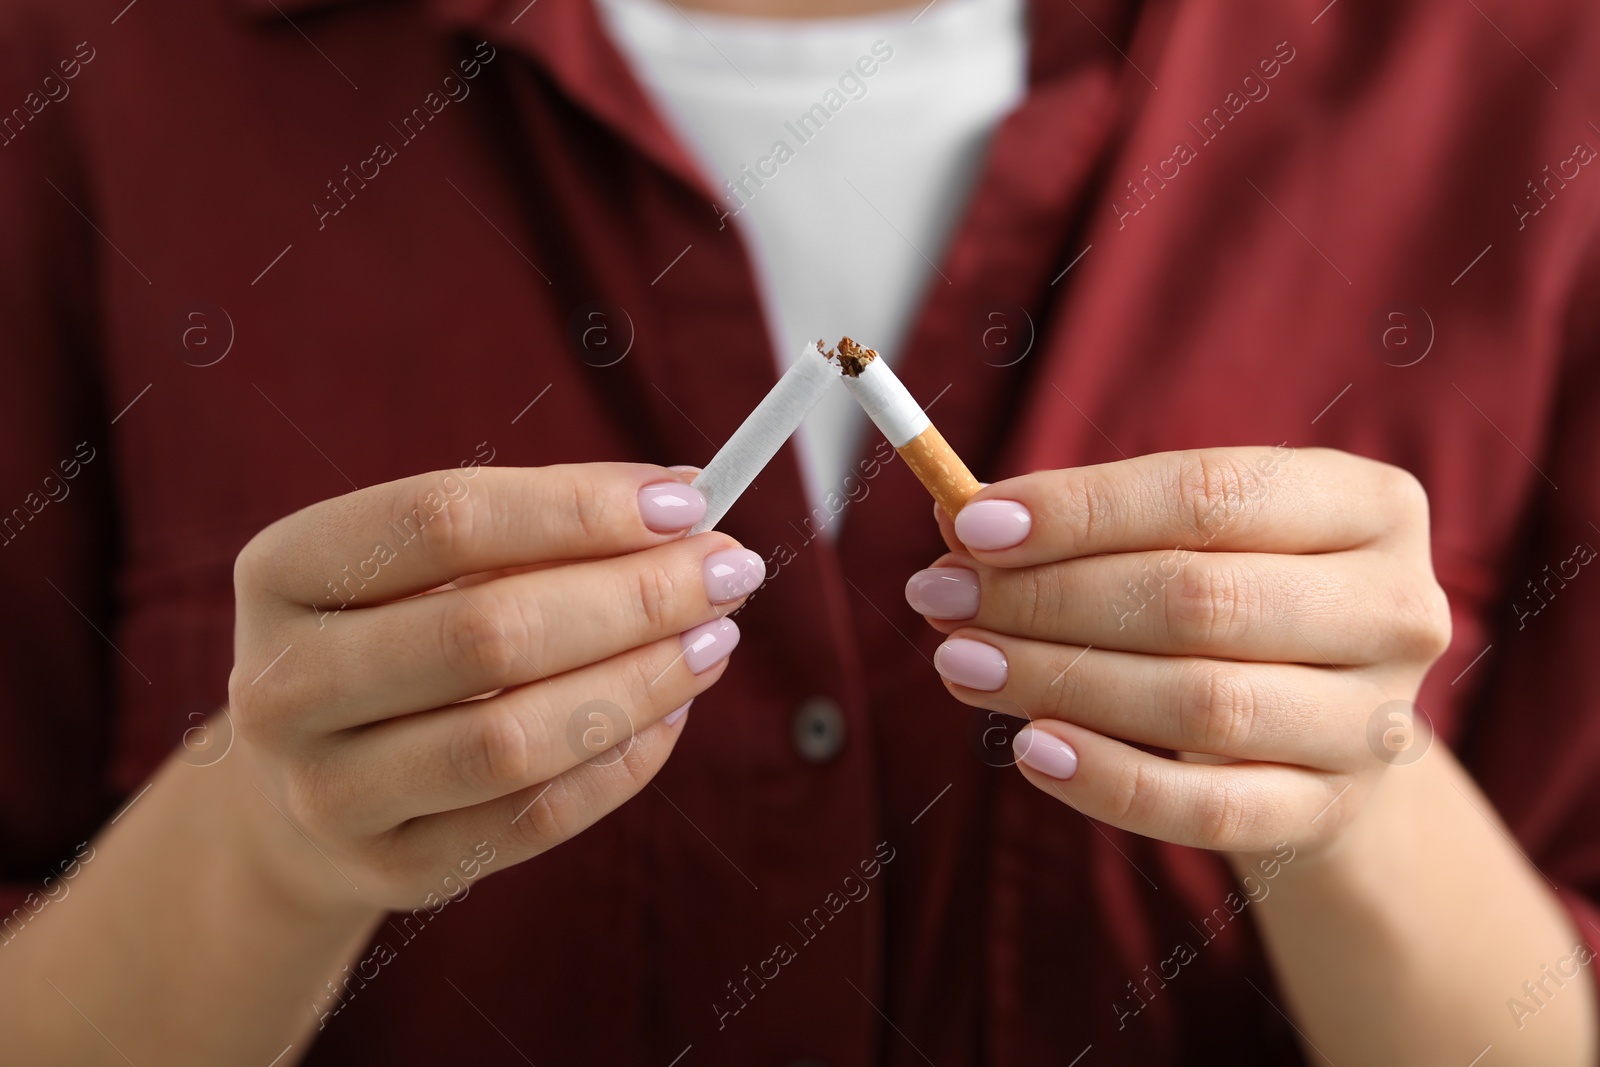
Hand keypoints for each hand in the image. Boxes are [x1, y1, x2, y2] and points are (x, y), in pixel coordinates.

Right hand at [227, 463, 760, 913]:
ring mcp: (328, 793)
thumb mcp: (423, 566)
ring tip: (714, 640)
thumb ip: (538, 527)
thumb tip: (681, 496)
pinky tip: (671, 710)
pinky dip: (623, 761)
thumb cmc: (390, 639)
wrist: (296, 791)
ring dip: (640, 683)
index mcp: (285, 571)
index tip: (682, 501)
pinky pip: (536, 817)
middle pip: (488, 632)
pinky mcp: (392, 868)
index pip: (442, 519)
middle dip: (633, 597)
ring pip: (514, 739)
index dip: (576, 507)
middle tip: (727, 573)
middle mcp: (283, 685)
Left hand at [906, 447, 1451, 856]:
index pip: (1207, 494)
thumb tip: (953, 513)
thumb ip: (1080, 525)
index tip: (968, 525)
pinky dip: (1108, 779)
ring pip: (1200, 702)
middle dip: (1047, 597)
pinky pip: (1209, 808)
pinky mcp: (1333, 812)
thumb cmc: (1238, 603)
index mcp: (1371, 504)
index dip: (1079, 510)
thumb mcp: (1184, 541)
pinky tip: (1030, 748)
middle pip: (1198, 599)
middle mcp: (1395, 607)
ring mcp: (1376, 722)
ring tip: (960, 662)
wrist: (1328, 735)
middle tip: (940, 596)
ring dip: (1059, 681)